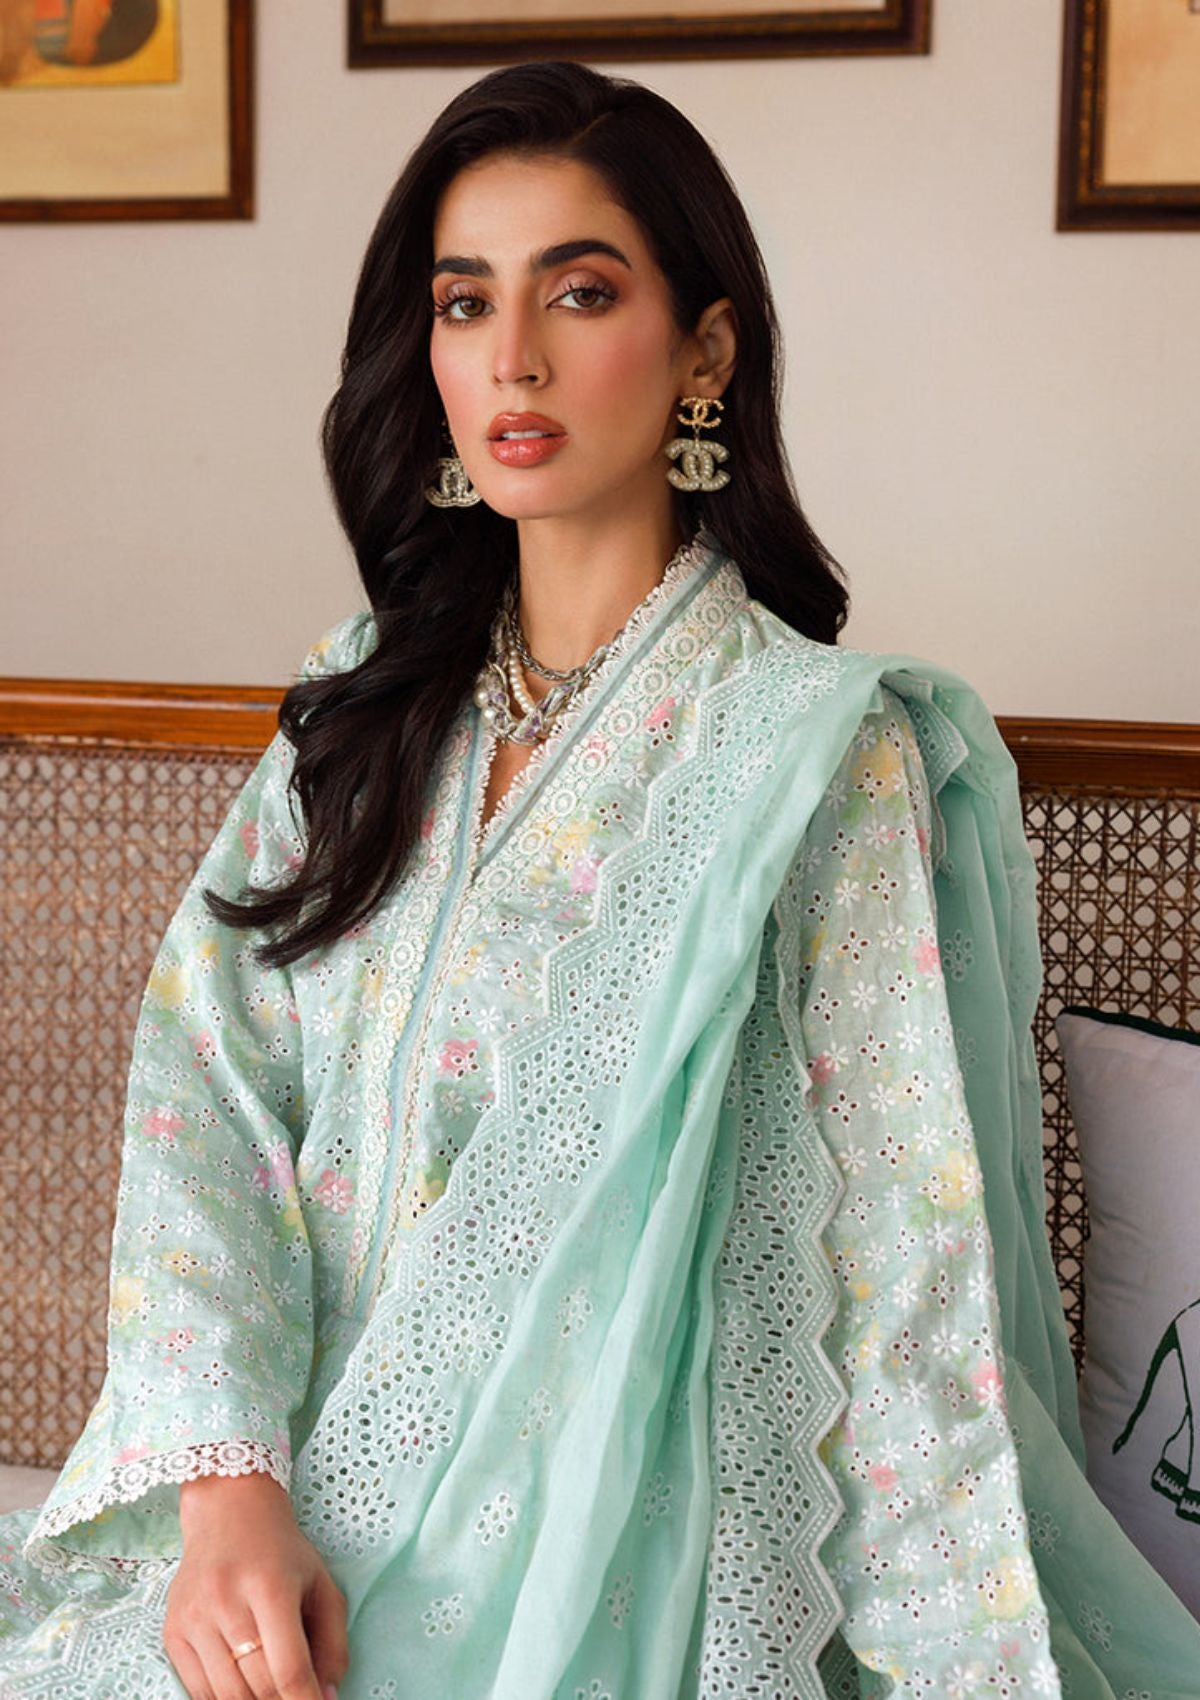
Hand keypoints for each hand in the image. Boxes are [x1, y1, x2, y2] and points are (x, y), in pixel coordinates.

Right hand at [165, 1471, 347, 1699]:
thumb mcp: (321, 1584)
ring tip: (271, 1693)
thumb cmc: (281, 1552)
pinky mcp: (172, 1632)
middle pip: (257, 1687)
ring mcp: (194, 1618)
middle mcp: (227, 1602)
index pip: (288, 1669)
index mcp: (271, 1586)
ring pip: (226, 1696)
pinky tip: (243, 1688)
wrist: (228, 1512)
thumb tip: (327, 1697)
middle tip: (295, 1696)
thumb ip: (332, 1643)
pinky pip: (198, 1691)